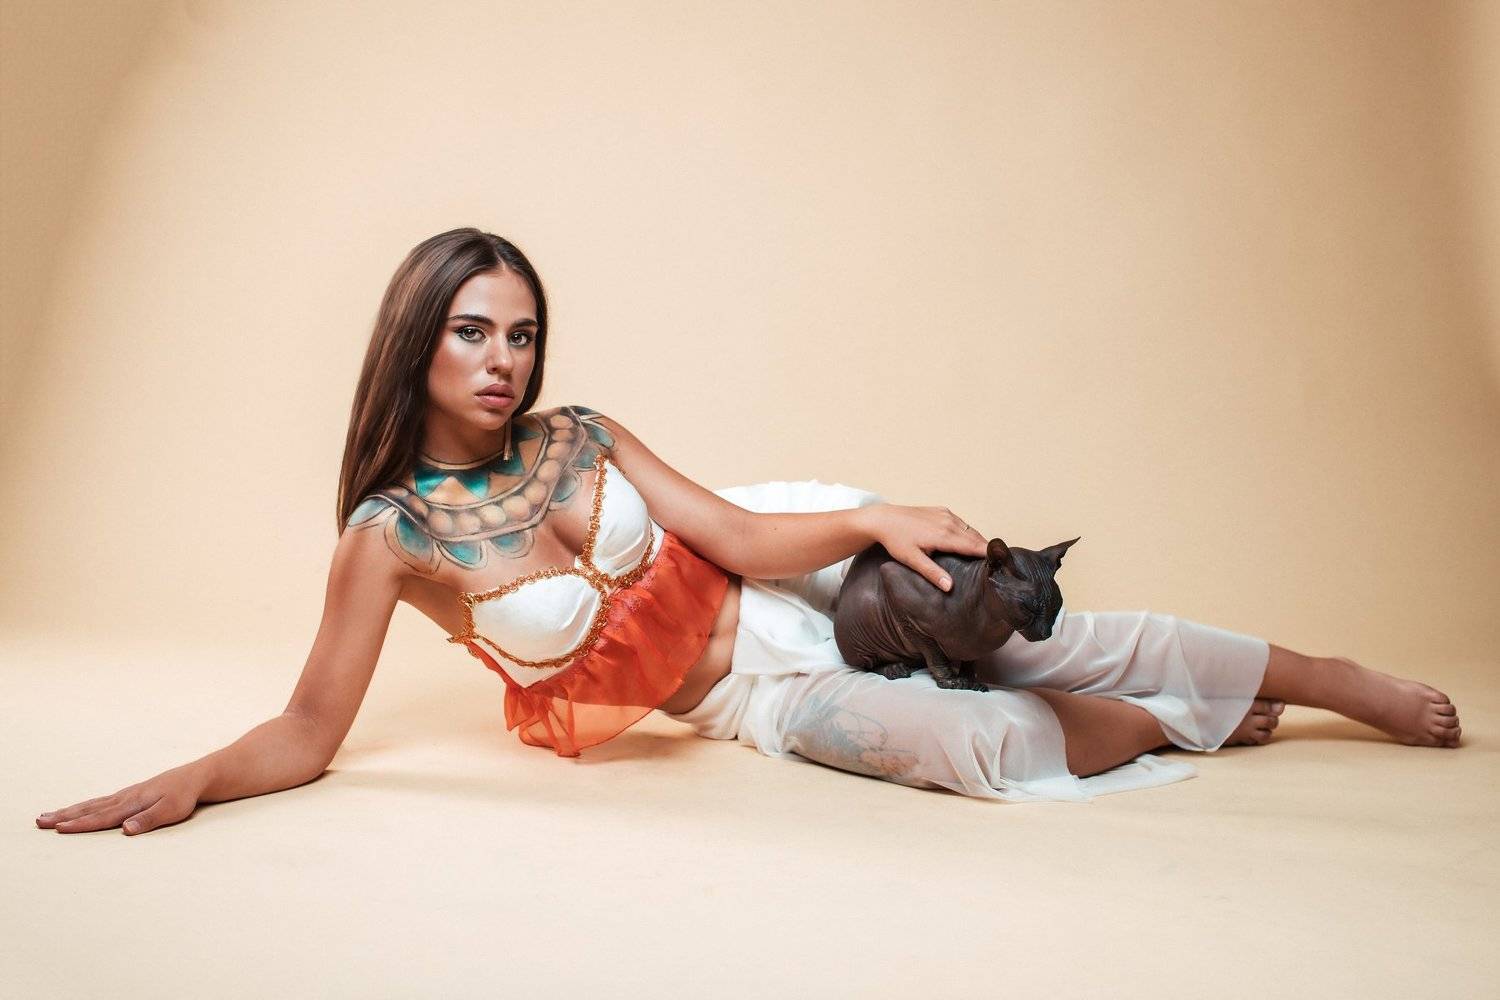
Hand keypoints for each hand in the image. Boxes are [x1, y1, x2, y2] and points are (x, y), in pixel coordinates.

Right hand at [35, 761, 208, 835]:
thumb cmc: (184, 796)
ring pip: (92, 804)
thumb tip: (125, 830)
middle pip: (89, 809)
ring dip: (70, 810)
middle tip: (39, 821)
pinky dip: (85, 806)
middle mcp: (125, 798)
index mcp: (132, 804)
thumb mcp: (171, 810)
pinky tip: (78, 809)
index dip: (80, 825)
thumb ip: (148, 821)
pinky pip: (101, 801)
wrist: (196, 777)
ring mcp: (126, 795)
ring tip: (49, 815)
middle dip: (64, 817)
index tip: (58, 829)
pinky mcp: (130, 794)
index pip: (101, 818)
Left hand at [864, 503, 989, 590]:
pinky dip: (969, 532)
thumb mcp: (912, 559)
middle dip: (987, 549)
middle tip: (1000, 564)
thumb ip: (932, 573)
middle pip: (976, 537)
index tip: (1002, 564)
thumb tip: (950, 587)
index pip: (975, 546)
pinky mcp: (942, 510)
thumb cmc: (896, 540)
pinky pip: (962, 523)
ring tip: (988, 556)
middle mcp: (949, 522)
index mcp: (944, 535)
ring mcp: (946, 514)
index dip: (989, 554)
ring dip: (978, 541)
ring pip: (970, 529)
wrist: (884, 519)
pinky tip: (970, 542)